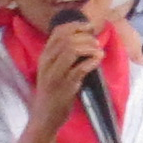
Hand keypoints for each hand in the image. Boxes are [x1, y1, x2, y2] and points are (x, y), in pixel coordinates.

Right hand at [26, 15, 106, 132]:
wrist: (44, 117)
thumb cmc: (53, 92)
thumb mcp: (53, 70)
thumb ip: (63, 55)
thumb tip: (86, 39)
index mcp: (44, 56)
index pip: (58, 32)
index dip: (76, 26)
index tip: (89, 27)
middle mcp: (47, 63)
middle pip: (67, 39)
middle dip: (86, 37)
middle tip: (96, 43)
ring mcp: (55, 75)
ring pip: (71, 50)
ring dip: (89, 48)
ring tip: (98, 52)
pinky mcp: (65, 87)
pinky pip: (79, 69)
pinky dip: (91, 61)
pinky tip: (98, 60)